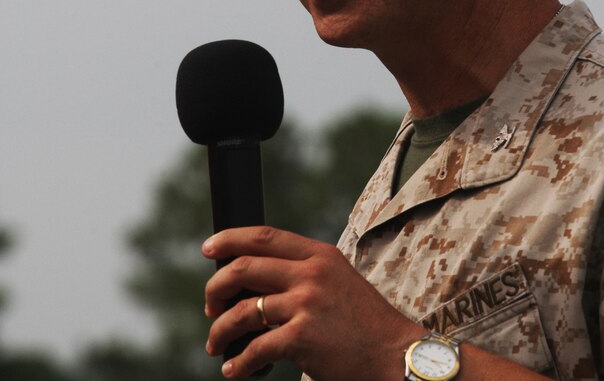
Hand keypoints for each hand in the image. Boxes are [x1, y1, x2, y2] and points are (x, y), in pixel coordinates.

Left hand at [203, 226, 425, 379]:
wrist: (394, 352)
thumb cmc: (365, 322)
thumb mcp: (338, 280)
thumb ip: (304, 273)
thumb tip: (255, 280)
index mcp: (319, 255)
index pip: (263, 236)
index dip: (229, 239)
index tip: (208, 248)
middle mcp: (311, 273)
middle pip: (243, 269)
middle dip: (215, 289)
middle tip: (210, 308)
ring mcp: (306, 304)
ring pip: (242, 312)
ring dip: (220, 331)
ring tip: (217, 345)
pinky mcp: (302, 337)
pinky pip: (255, 348)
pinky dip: (239, 363)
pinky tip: (236, 370)